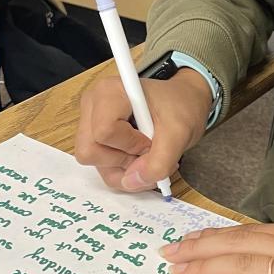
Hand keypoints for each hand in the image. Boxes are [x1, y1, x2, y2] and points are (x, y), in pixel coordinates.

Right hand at [75, 70, 212, 190]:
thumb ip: (159, 160)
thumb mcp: (180, 133)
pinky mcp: (96, 140)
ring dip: (125, 168)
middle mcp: (93, 106)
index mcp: (109, 92)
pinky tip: (142, 159)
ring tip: (148, 155)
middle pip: (91, 151)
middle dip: (123, 160)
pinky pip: (103, 168)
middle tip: (148, 150)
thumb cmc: (180, 107)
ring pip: (95, 163)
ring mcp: (91, 123)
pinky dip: (124, 171)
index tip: (151, 139)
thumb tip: (133, 181)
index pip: (104, 131)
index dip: (130, 144)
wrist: (183, 103)